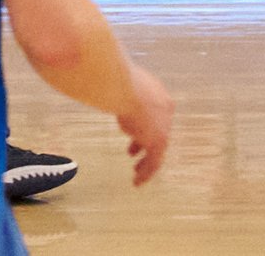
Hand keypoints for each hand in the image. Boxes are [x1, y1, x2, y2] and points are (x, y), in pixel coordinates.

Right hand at [117, 61, 173, 185]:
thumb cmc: (118, 83)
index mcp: (158, 94)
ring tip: (136, 172)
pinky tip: (137, 182)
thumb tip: (99, 84)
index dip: (144, 124)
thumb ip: (116, 89)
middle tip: (135, 152)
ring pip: (158, 150)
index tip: (135, 133)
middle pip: (158, 131)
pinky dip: (146, 173)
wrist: (126, 90)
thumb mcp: (120, 84)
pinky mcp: (158, 141)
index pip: (155, 114)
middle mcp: (165, 111)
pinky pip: (154, 162)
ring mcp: (164, 126)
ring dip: (147, 162)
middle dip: (147, 143)